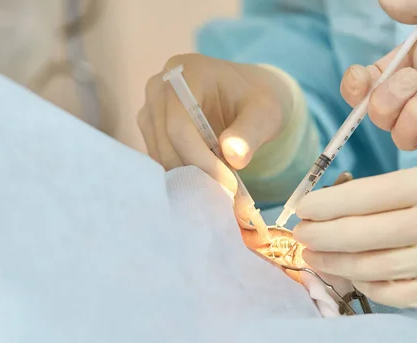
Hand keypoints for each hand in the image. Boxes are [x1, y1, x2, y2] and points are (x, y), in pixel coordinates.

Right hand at [138, 54, 293, 193]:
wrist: (249, 97)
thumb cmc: (258, 101)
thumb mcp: (266, 113)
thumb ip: (250, 132)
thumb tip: (234, 157)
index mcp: (187, 72)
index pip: (179, 125)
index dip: (200, 159)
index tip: (228, 185)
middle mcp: (159, 87)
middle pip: (166, 143)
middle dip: (195, 173)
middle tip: (226, 195)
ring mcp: (151, 108)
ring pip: (160, 155)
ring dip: (189, 177)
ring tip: (220, 189)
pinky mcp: (151, 129)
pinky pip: (160, 158)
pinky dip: (183, 174)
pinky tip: (207, 181)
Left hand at [293, 164, 416, 310]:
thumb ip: (381, 193)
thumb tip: (324, 209)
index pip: (367, 195)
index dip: (327, 204)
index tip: (302, 208)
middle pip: (362, 233)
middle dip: (321, 235)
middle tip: (301, 235)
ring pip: (371, 266)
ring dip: (333, 263)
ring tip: (313, 256)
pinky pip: (390, 292)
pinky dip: (363, 283)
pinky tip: (349, 273)